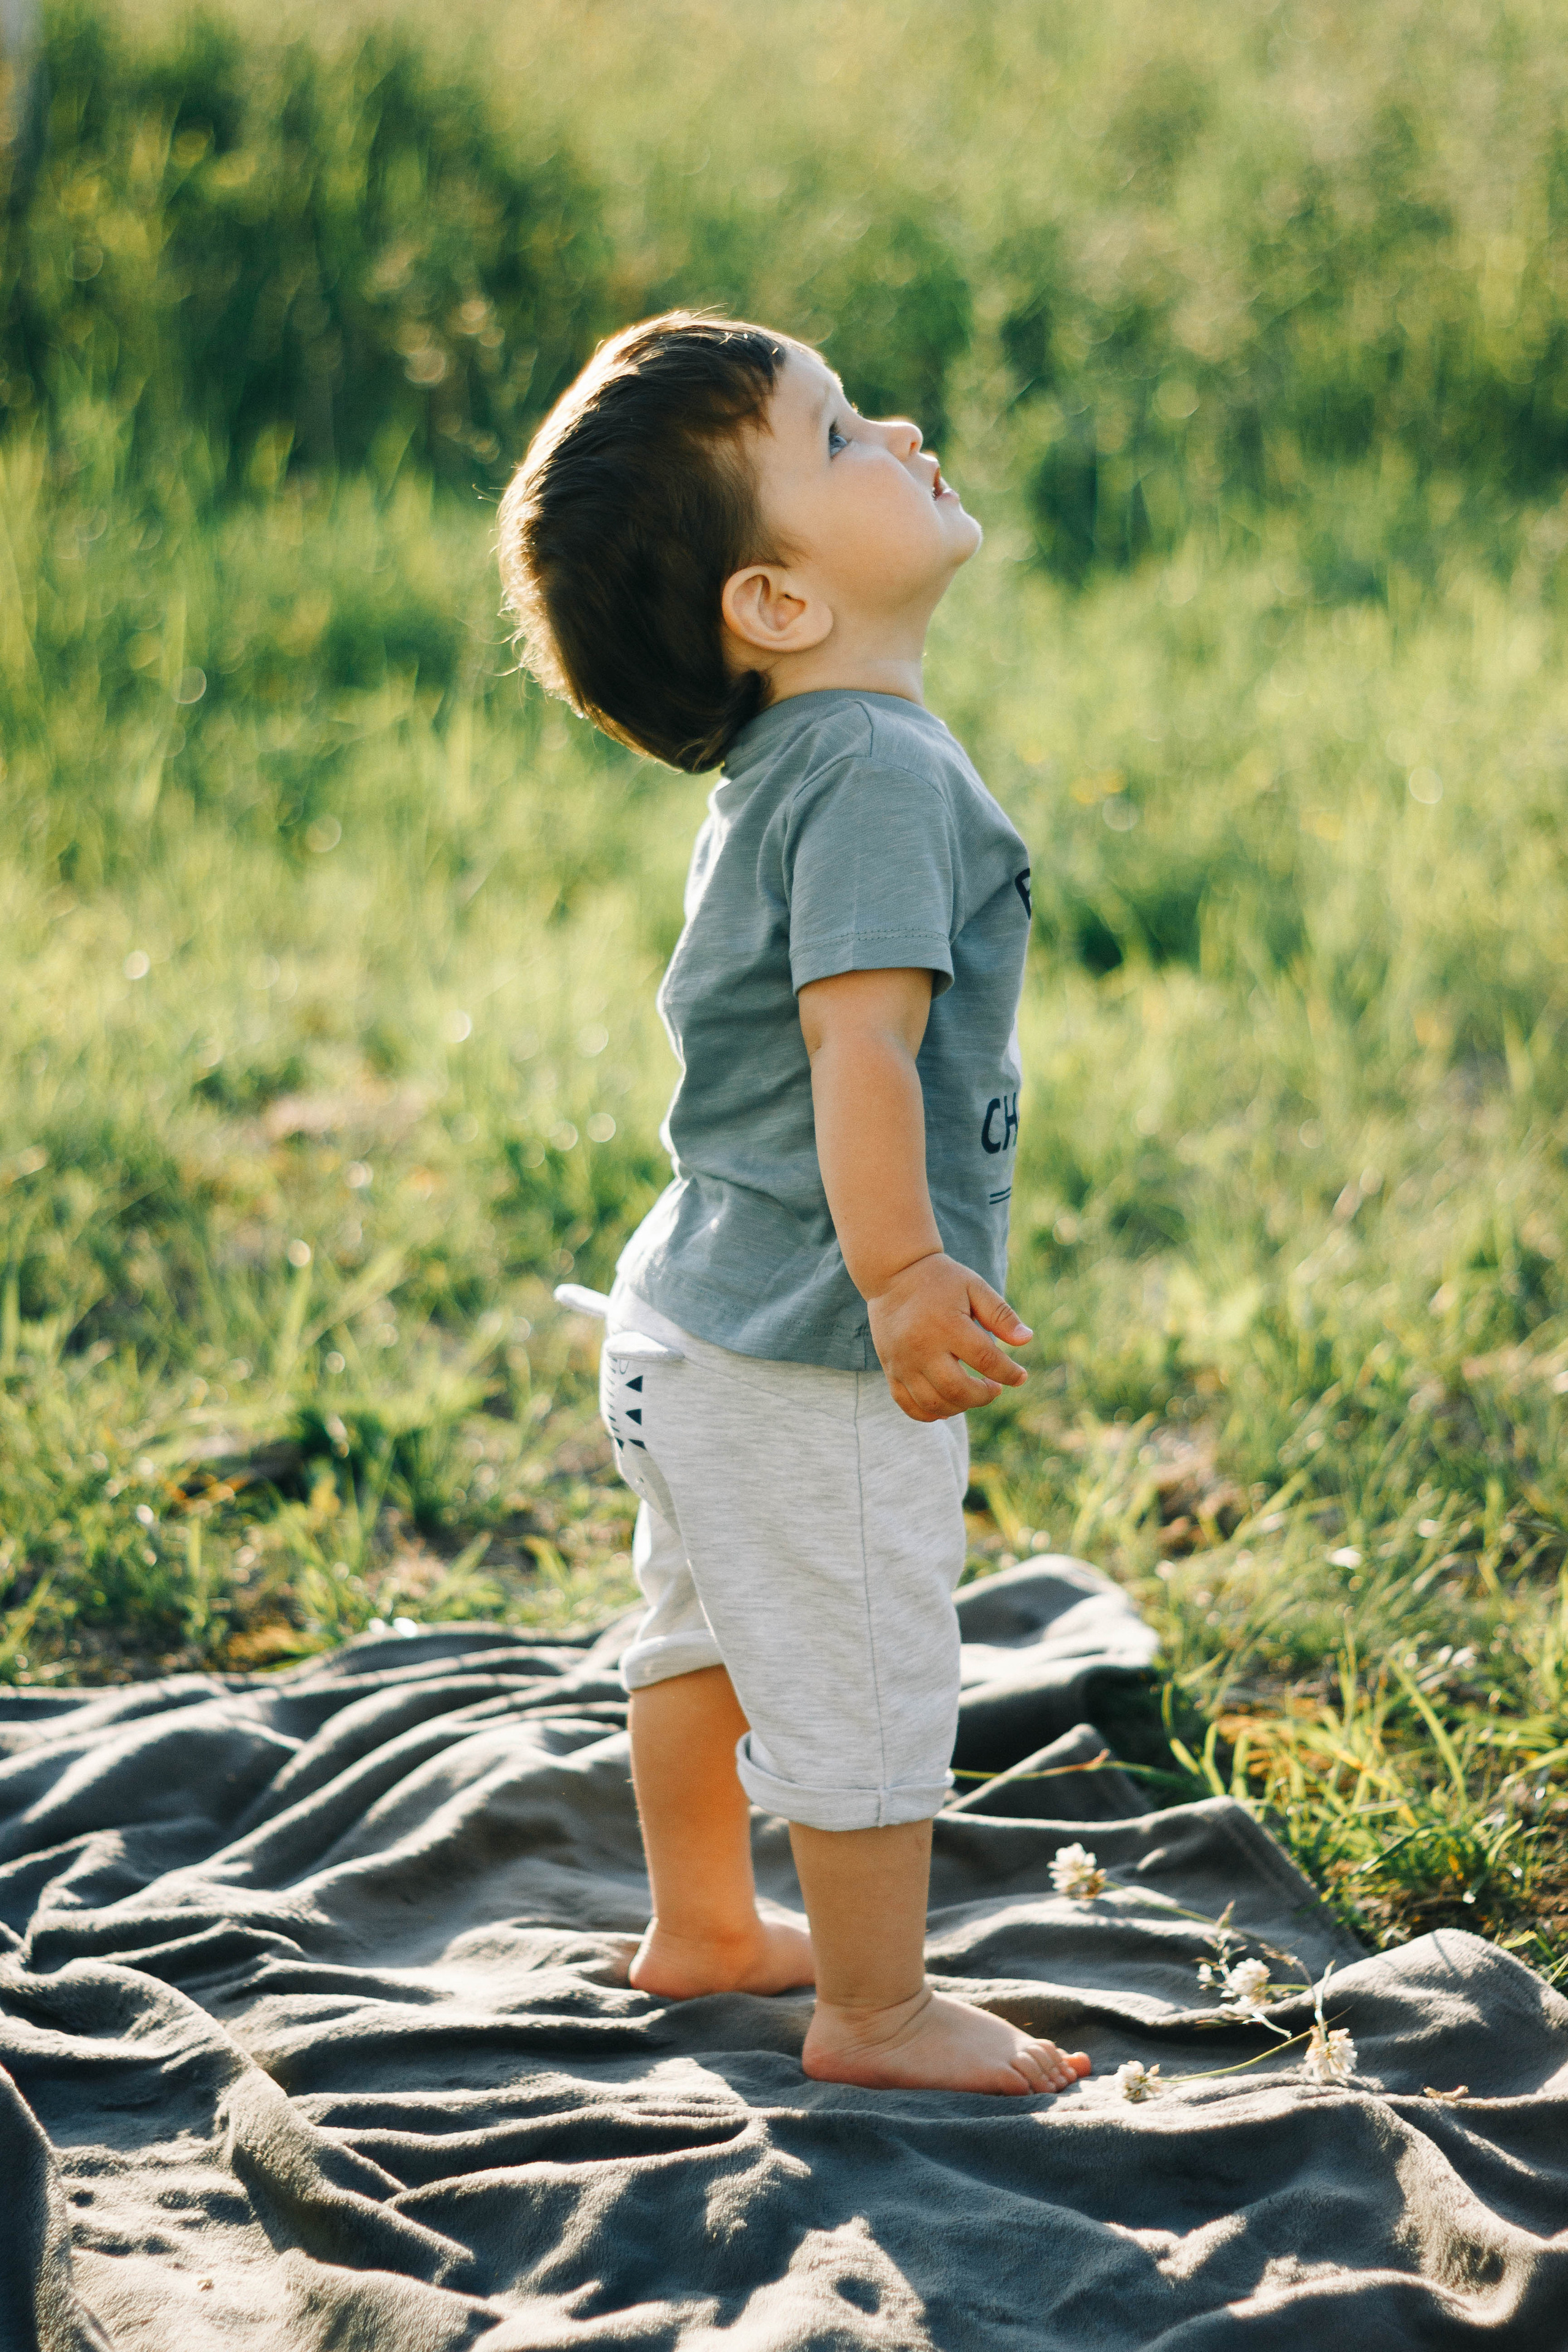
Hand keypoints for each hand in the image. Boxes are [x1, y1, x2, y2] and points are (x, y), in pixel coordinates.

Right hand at [868, 1253, 1030, 1421]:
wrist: (893, 1274)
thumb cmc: (941, 1280)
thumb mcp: (974, 1287)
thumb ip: (1001, 1314)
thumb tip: (1027, 1340)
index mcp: (947, 1325)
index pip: (985, 1360)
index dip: (1009, 1373)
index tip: (1021, 1376)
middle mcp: (922, 1347)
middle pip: (957, 1389)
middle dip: (983, 1396)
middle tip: (994, 1387)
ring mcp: (903, 1362)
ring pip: (934, 1403)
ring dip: (960, 1406)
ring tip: (972, 1393)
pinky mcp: (890, 1370)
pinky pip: (909, 1405)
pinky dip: (930, 1414)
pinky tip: (947, 1405)